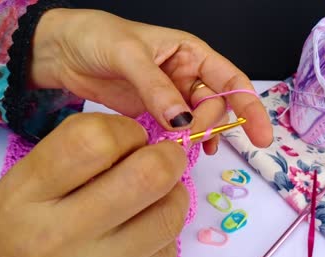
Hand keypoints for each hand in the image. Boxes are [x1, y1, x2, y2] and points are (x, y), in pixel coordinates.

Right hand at [0, 113, 188, 256]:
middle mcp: (60, 236)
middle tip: (162, 157)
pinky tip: (143, 228)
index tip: (129, 137)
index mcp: (27, 196)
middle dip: (167, 156)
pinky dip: (164, 230)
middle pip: (147, 176)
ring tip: (154, 194)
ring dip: (173, 194)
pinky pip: (167, 248)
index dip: (126, 130)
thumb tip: (143, 140)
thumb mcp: (22, 182)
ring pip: (169, 215)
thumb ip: (76, 152)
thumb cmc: (16, 228)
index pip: (94, 140)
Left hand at [30, 8, 272, 153]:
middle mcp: (186, 74)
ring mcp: (171, 96)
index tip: (261, 136)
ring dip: (200, 136)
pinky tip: (184, 151)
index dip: (250, 106)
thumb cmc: (98, 37)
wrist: (63, 51)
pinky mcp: (154, 112)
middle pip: (216, 105)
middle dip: (211, 123)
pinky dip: (184, 142)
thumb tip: (183, 121)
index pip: (231, 80)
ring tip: (191, 148)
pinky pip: (178, 130)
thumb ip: (157, 88)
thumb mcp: (129, 55)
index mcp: (191, 52)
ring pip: (199, 120)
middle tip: (191, 137)